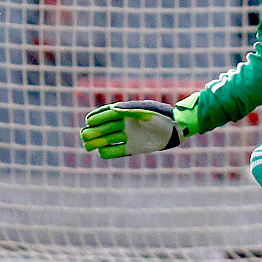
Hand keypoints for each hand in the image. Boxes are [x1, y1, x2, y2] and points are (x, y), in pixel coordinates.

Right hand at [80, 97, 196, 158]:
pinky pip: (116, 151)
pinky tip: (101, 152)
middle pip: (104, 128)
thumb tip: (113, 108)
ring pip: (107, 139)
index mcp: (126, 112)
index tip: (88, 121)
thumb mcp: (147, 111)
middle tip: (85, 136)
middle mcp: (125, 124)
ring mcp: (128, 135)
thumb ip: (131, 110)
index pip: (106, 114)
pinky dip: (108, 152)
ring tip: (87, 146)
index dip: (97, 117)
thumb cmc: (161, 116)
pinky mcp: (133, 147)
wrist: (176, 129)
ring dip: (97, 142)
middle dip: (93, 131)